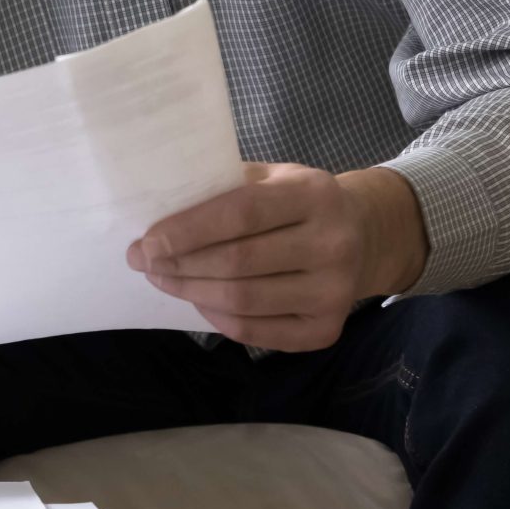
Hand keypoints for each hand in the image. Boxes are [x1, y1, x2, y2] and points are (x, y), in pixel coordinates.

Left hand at [128, 162, 429, 351]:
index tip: (148, 240)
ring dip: (191, 292)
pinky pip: (257, 332)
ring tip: (162, 279)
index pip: (241, 213)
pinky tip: (198, 300)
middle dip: (180, 264)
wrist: (365, 235)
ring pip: (244, 301)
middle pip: (239, 263)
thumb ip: (225, 186)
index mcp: (314, 194)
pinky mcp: (327, 329)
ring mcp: (335, 293)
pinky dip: (218, 319)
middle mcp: (333, 245)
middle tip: (143, 261)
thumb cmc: (299, 200)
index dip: (189, 229)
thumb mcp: (273, 176)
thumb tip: (157, 208)